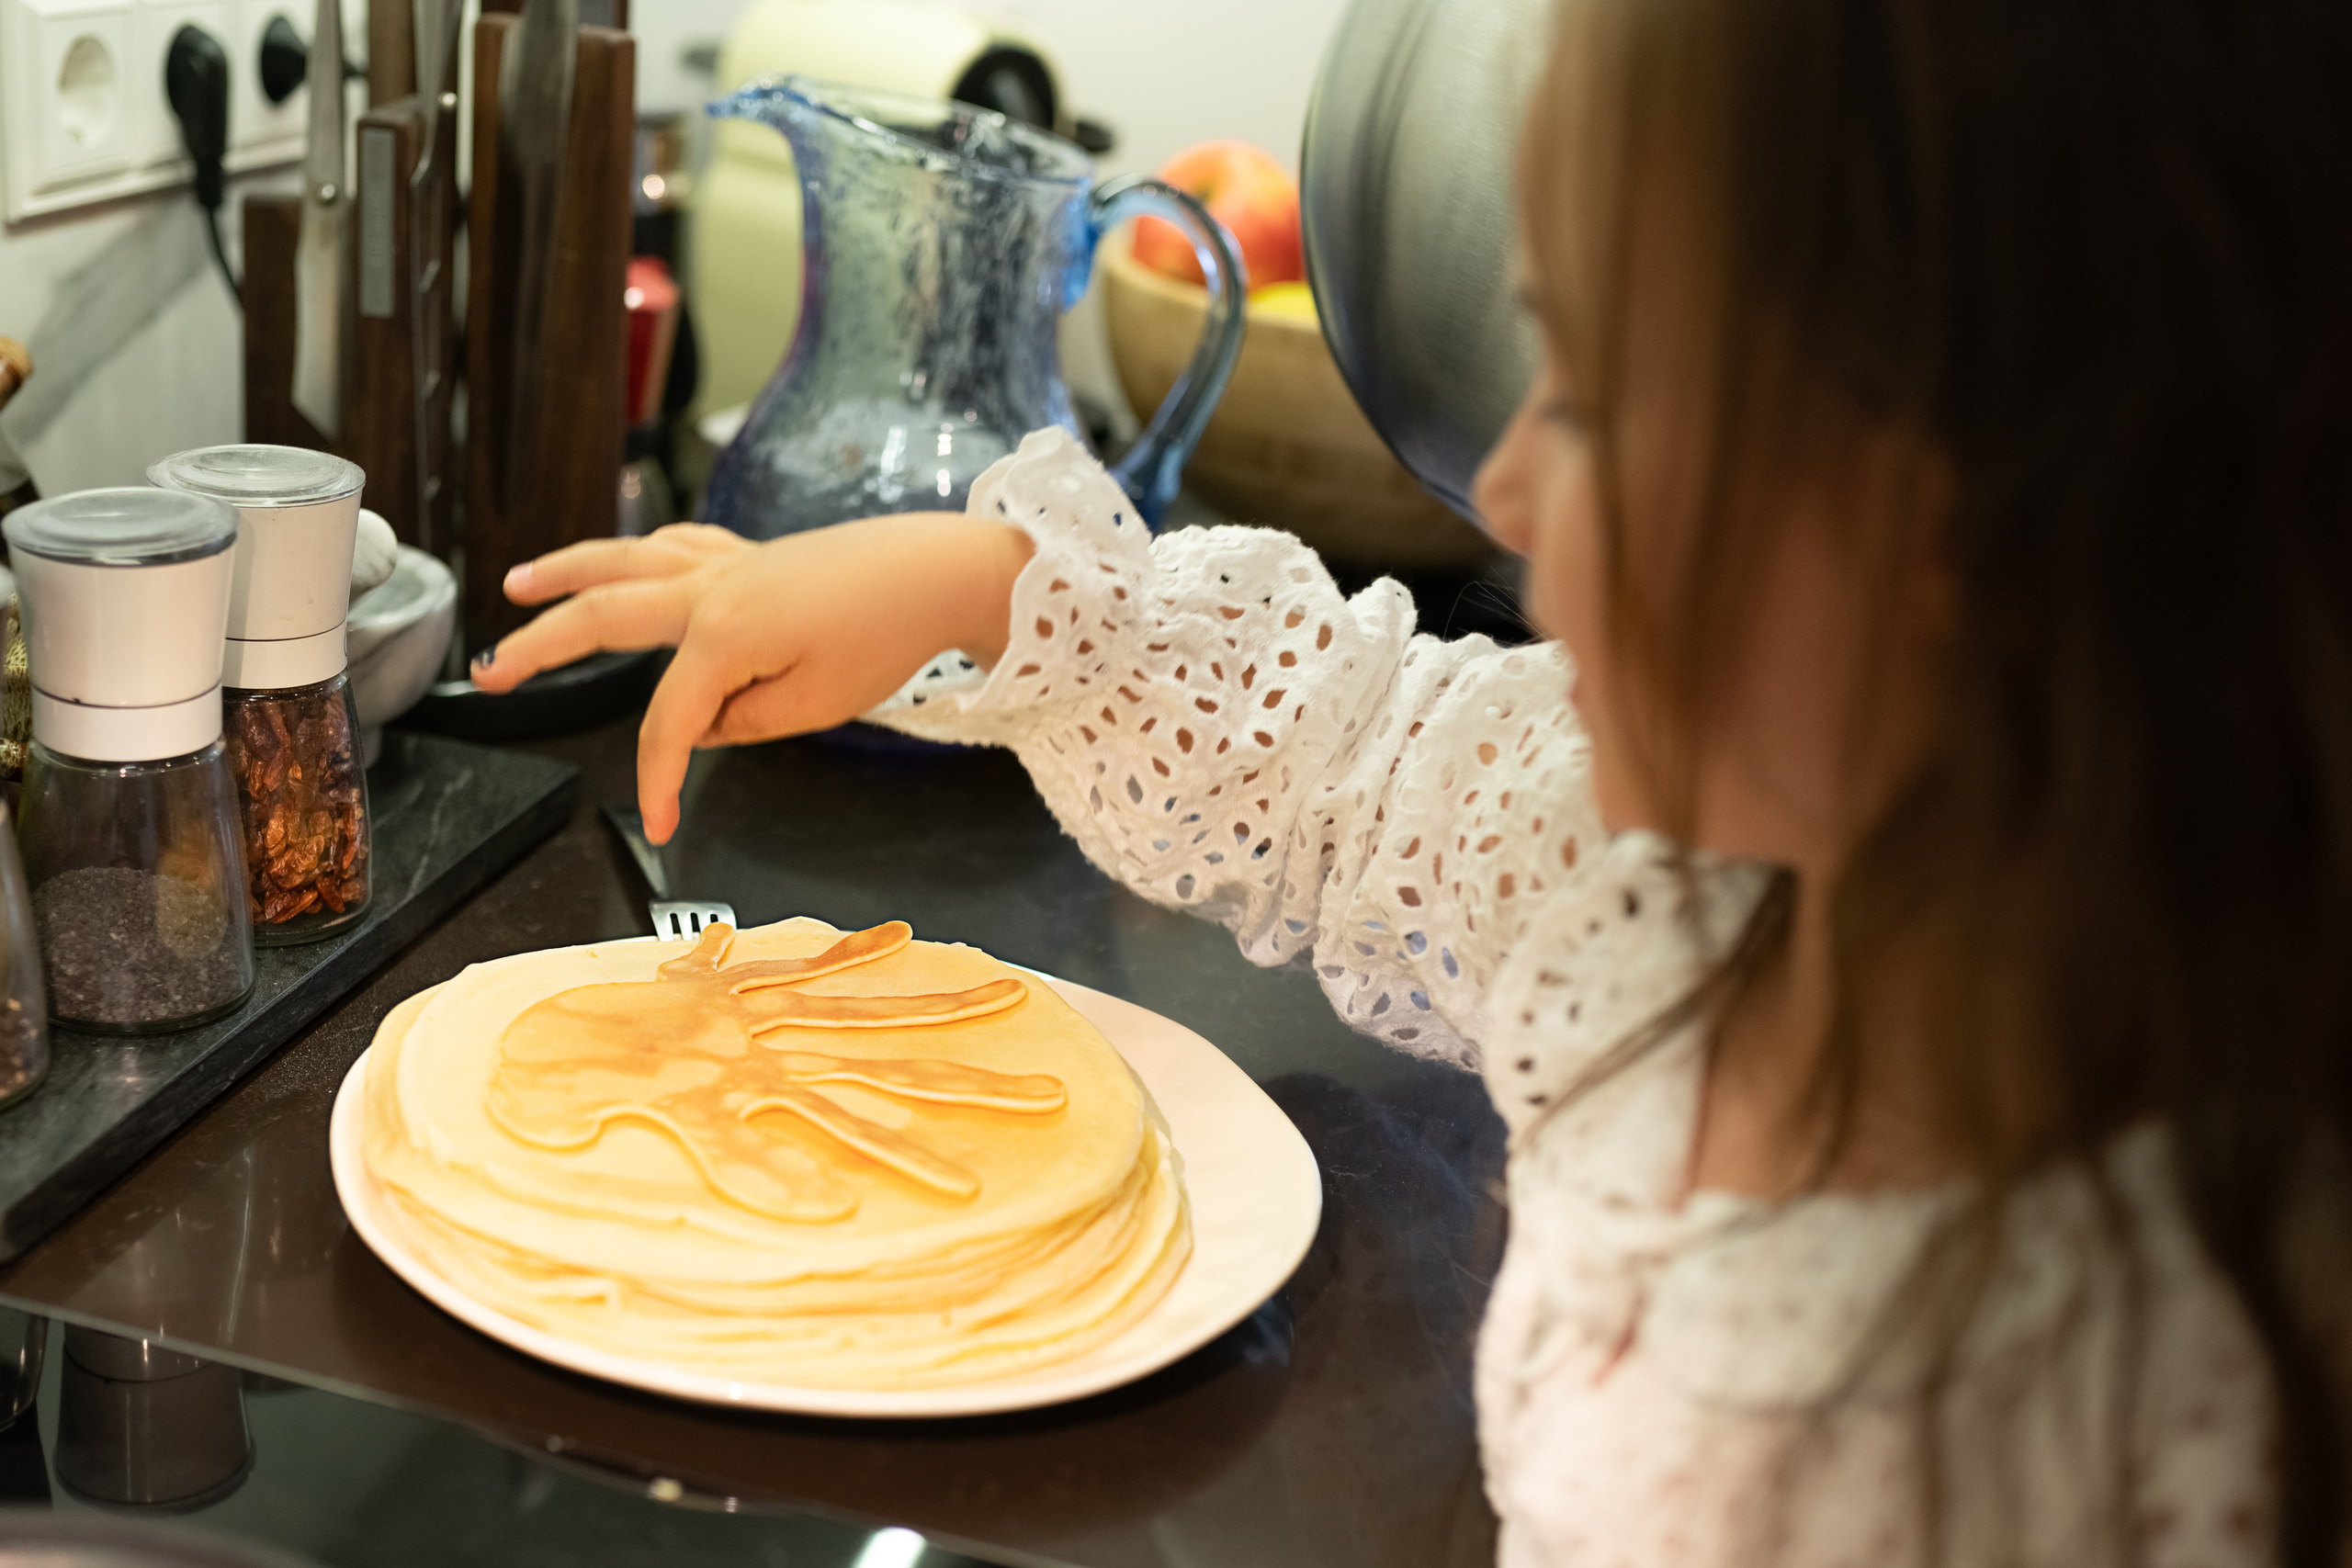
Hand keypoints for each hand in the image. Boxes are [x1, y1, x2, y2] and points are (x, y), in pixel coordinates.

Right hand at [472, 516, 1033, 841]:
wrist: (934, 571)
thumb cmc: (885, 637)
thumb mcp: (813, 704)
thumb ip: (740, 722)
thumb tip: (695, 723)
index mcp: (723, 634)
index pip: (668, 721)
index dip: (657, 779)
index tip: (657, 826)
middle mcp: (710, 588)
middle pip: (603, 615)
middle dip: (540, 647)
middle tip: (490, 676)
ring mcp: (726, 563)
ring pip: (624, 562)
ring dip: (565, 573)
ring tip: (516, 587)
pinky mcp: (749, 553)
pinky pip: (673, 549)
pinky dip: (635, 556)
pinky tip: (620, 565)